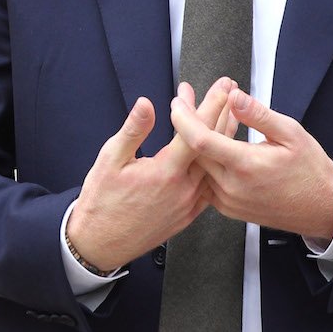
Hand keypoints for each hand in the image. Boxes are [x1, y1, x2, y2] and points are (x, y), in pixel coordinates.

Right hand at [67, 80, 235, 272]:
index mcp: (165, 172)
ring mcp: (188, 204)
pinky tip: (219, 156)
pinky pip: (210, 186)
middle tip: (231, 92)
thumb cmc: (103, 202)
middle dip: (223, 114)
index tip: (221, 89)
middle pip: (213, 146)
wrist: (101, 242)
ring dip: (223, 139)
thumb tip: (146, 104)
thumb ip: (133, 131)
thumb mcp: (110, 160)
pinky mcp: (188, 215)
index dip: (211, 106)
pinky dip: (217, 165)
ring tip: (230, 116)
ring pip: (215, 166)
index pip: (196, 132)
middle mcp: (183, 189)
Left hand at [172, 87, 332, 238]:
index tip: (177, 102)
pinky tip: (213, 142)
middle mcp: (232, 186)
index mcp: (246, 165)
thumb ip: (258, 115)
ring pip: (199, 166)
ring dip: (197, 141)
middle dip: (188, 122)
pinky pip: (206, 181)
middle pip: (195, 151)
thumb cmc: (310, 170)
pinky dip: (207, 160)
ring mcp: (228, 200)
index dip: (184, 118)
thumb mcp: (291, 133)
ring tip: (202, 116)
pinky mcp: (228, 208)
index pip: (200, 140)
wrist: (323, 208)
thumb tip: (234, 97)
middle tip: (188, 100)